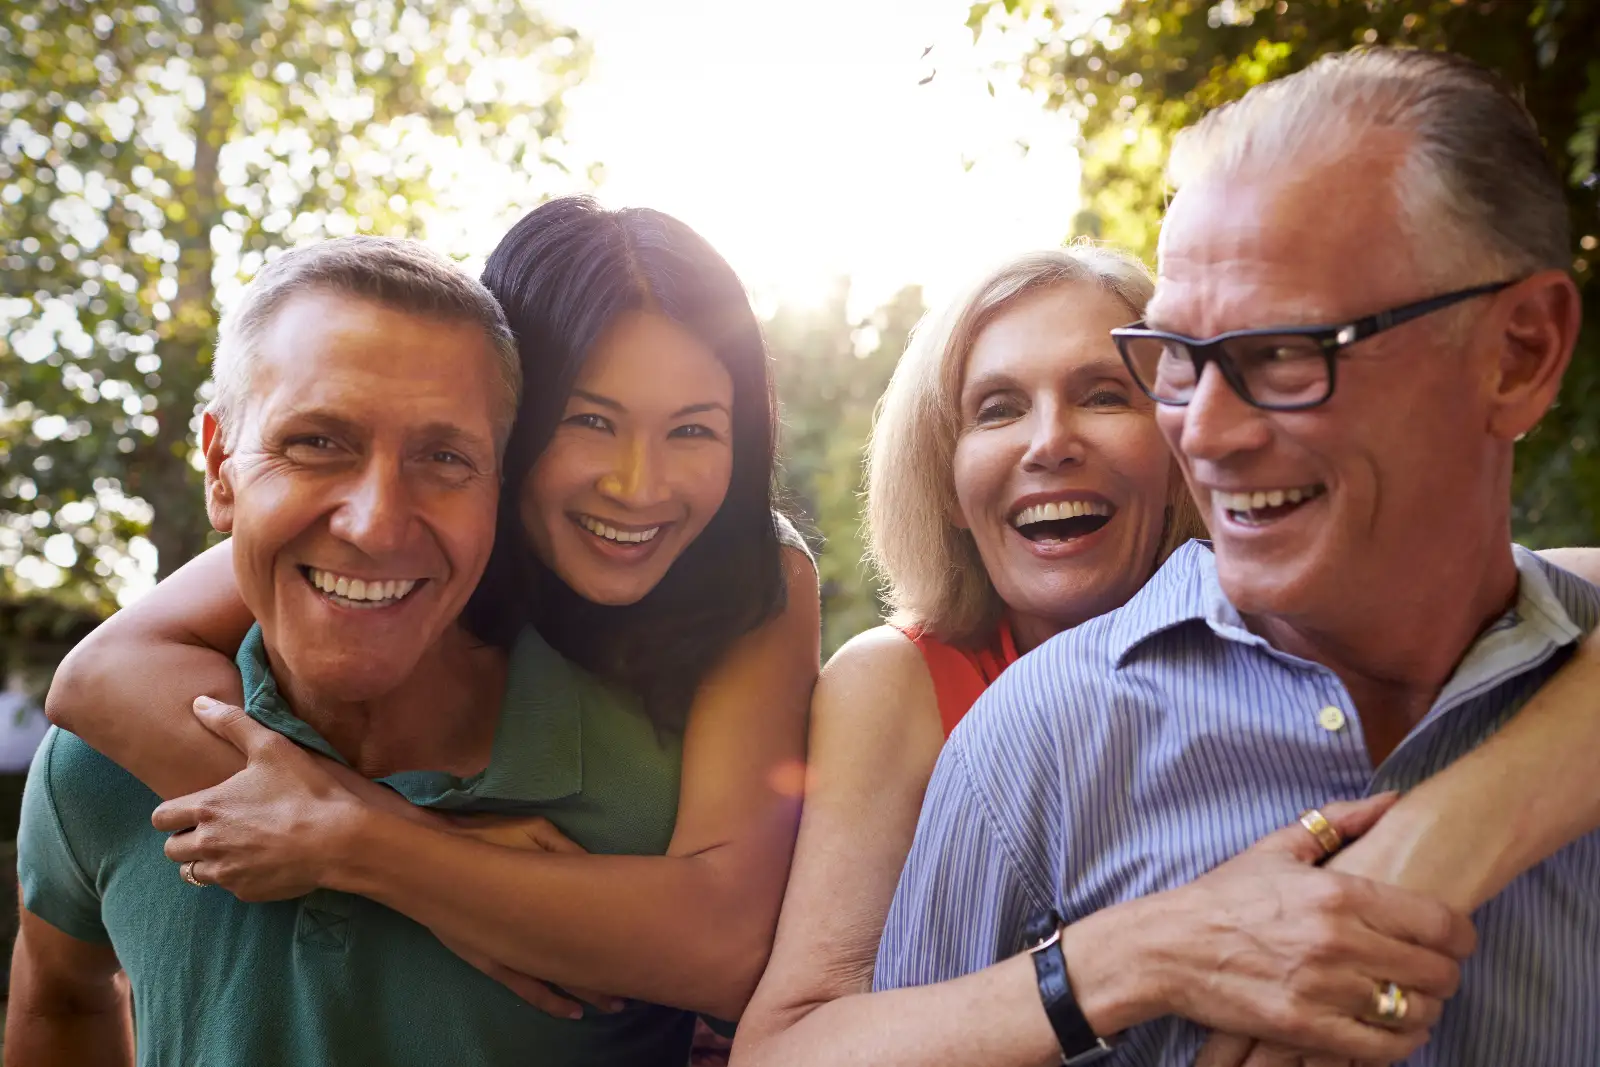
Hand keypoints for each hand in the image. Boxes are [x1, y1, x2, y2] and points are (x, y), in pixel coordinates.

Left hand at [153, 698, 371, 900]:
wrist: (337, 839)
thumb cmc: (304, 791)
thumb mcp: (271, 747)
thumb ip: (231, 722)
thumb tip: (199, 702)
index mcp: (207, 808)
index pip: (161, 818)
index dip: (173, 813)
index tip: (194, 808)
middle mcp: (207, 844)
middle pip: (171, 849)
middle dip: (186, 838)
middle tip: (215, 827)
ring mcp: (226, 872)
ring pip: (193, 873)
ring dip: (206, 861)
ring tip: (234, 846)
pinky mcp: (246, 891)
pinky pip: (227, 886)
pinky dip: (236, 876)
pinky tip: (261, 860)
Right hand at [429, 811, 623, 1017]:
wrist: (426, 852)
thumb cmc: (483, 835)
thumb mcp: (532, 830)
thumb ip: (565, 852)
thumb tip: (597, 868)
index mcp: (543, 899)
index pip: (589, 930)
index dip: (614, 949)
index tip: (640, 960)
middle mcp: (526, 934)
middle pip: (577, 963)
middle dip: (606, 980)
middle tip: (632, 995)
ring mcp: (507, 952)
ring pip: (556, 982)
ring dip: (584, 994)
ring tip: (612, 1008)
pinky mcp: (489, 960)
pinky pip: (525, 987)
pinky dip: (548, 999)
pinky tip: (568, 1011)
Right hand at [1134, 795, 1473, 1062]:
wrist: (1169, 947)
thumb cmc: (1224, 897)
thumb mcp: (1277, 848)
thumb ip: (1339, 821)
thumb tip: (1393, 801)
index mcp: (1337, 893)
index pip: (1438, 922)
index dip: (1462, 936)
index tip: (1458, 940)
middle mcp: (1337, 941)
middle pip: (1437, 972)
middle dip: (1446, 974)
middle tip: (1434, 972)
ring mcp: (1323, 989)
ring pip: (1414, 1012)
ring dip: (1424, 1010)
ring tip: (1412, 1001)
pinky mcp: (1305, 1027)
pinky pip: (1380, 1047)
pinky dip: (1398, 1042)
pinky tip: (1390, 1029)